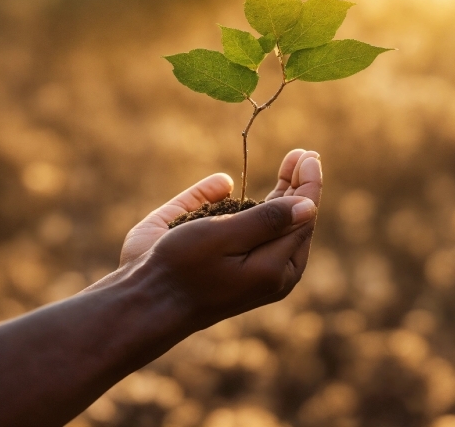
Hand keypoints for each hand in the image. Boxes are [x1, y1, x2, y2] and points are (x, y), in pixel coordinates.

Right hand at [119, 149, 321, 327]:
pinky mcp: (229, 257)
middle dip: (299, 183)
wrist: (145, 300)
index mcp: (276, 267)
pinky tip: (235, 186)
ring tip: (293, 163)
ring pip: (276, 222)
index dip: (309, 183)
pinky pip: (248, 225)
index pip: (303, 217)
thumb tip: (309, 205)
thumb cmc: (184, 267)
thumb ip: (268, 220)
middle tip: (305, 154)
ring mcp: (250, 263)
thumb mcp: (225, 237)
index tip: (310, 155)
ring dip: (284, 190)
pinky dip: (252, 205)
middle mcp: (269, 267)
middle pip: (294, 218)